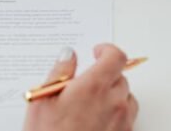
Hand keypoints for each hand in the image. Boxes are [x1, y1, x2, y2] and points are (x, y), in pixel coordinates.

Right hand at [23, 44, 137, 130]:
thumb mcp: (43, 100)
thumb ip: (59, 72)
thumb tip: (68, 54)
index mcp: (94, 87)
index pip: (116, 56)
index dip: (107, 50)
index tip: (96, 52)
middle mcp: (114, 101)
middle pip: (120, 76)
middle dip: (104, 75)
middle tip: (83, 84)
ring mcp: (122, 120)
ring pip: (126, 96)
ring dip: (112, 94)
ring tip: (89, 105)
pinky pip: (127, 116)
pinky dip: (116, 113)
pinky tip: (95, 121)